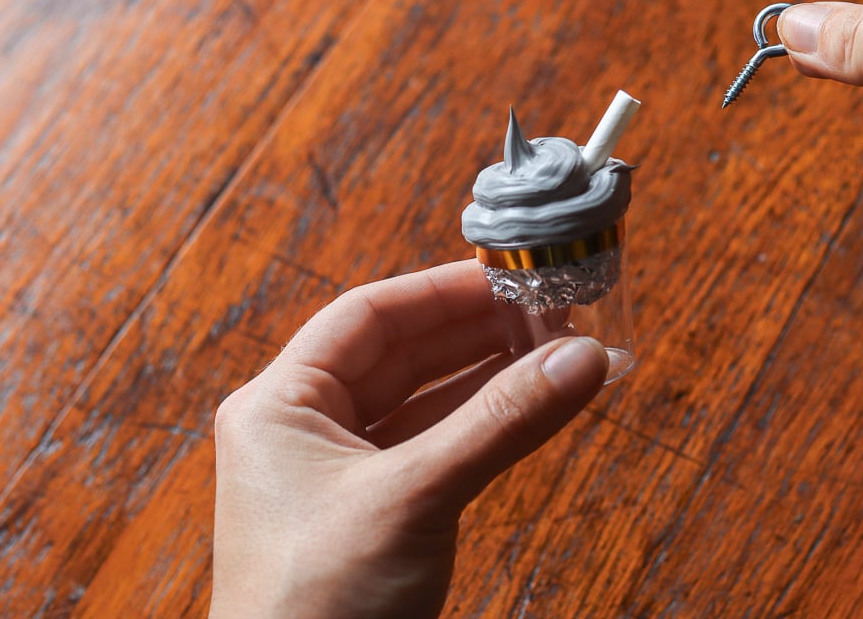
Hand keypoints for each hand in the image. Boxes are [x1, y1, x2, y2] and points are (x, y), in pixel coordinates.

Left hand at [209, 260, 609, 617]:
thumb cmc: (317, 606)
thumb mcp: (414, 497)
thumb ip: (500, 423)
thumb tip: (582, 358)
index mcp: (280, 405)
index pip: (367, 316)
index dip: (441, 291)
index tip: (509, 277)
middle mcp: (306, 430)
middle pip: (401, 354)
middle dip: (476, 332)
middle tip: (548, 310)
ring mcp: (342, 475)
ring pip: (425, 402)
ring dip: (489, 377)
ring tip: (555, 350)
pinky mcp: (377, 514)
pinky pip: (437, 448)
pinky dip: (485, 426)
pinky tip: (532, 405)